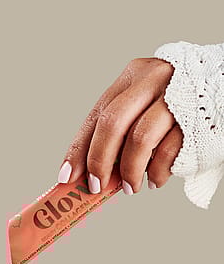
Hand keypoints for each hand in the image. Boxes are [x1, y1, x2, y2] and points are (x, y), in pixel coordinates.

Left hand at [58, 58, 183, 193]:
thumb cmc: (178, 101)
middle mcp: (153, 80)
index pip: (97, 114)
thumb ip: (121, 129)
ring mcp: (176, 97)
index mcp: (133, 76)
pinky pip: (169, 151)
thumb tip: (92, 170)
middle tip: (96, 186)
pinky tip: (154, 180)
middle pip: (114, 123)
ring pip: (140, 139)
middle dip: (100, 160)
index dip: (79, 147)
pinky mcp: (197, 117)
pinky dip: (158, 172)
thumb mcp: (145, 102)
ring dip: (130, 171)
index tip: (67, 175)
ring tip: (130, 188)